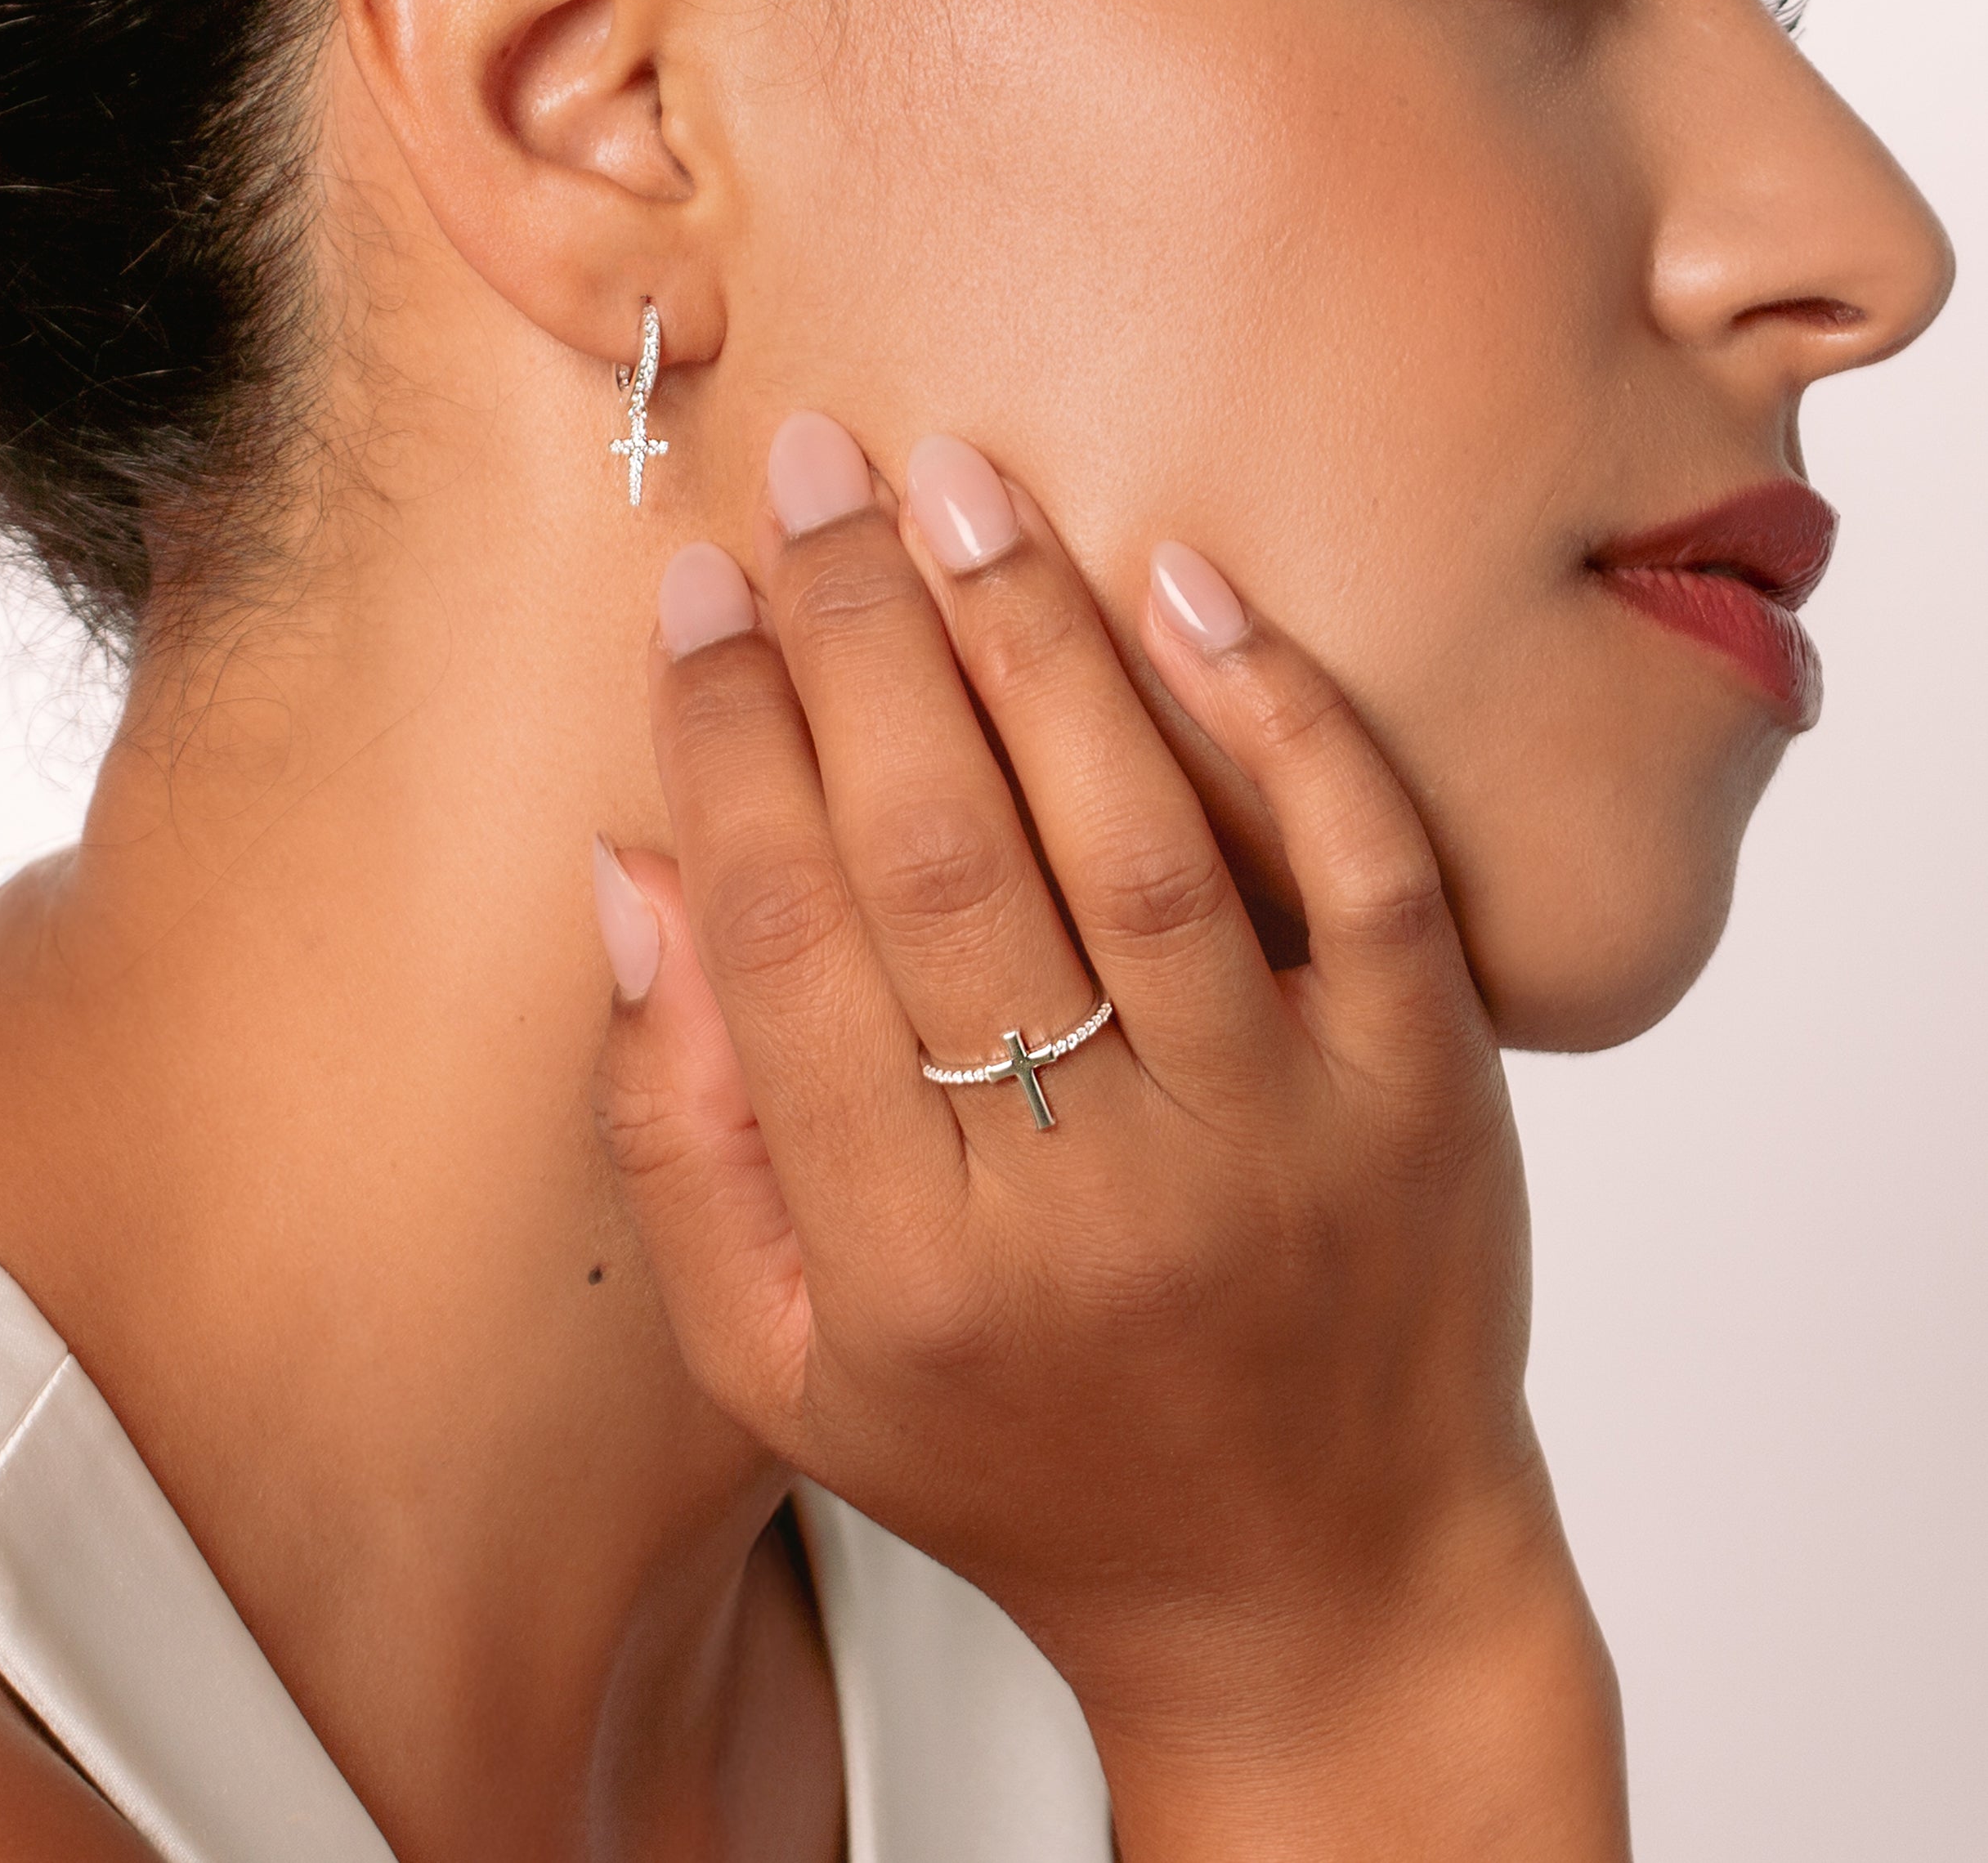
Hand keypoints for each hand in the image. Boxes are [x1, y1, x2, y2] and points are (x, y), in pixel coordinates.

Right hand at [593, 414, 1625, 1854]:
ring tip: (957, 487)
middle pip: (942, 855)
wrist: (1314, 1584)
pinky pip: (1357, 868)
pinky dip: (1276, 716)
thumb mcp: (791, 1374)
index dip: (728, 744)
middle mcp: (1084, 1195)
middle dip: (857, 635)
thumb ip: (687, 1141)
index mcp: (904, 1269)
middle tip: (813, 471)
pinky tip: (1183, 587)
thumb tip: (634, 879)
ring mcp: (1274, 1138)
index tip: (695, 598)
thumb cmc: (1030, 1470)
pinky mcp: (1421, 1093)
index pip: (785, 941)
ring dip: (1033, 637)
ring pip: (1134, 835)